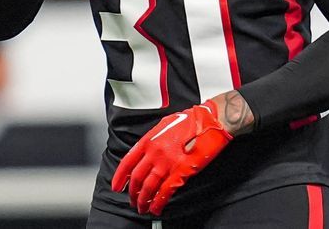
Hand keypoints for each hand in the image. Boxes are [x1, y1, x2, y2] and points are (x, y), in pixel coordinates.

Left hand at [111, 100, 232, 215]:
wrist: (211, 121)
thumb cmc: (191, 120)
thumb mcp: (165, 124)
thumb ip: (153, 139)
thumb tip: (146, 151)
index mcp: (149, 140)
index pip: (127, 162)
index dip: (120, 177)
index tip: (117, 186)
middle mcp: (155, 152)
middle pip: (137, 178)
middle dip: (133, 193)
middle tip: (133, 201)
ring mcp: (167, 163)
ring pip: (149, 187)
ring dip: (143, 201)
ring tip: (143, 208)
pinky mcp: (181, 171)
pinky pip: (165, 191)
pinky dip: (159, 202)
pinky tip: (156, 208)